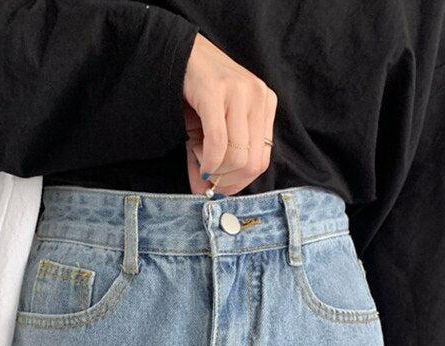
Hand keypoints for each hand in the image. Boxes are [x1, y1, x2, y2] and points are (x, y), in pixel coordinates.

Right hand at [182, 33, 277, 195]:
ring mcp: (240, 92)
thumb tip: (204, 193)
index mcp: (265, 104)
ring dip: (216, 171)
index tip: (221, 189)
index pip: (262, 159)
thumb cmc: (196, 92)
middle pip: (252, 162)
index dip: (241, 182)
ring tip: (201, 164)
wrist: (179, 52)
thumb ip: (212, 160)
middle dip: (229, 181)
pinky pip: (219, 142)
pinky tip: (201, 164)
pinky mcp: (216, 92)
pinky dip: (209, 161)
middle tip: (209, 183)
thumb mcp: (211, 128)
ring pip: (237, 155)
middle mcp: (258, 96)